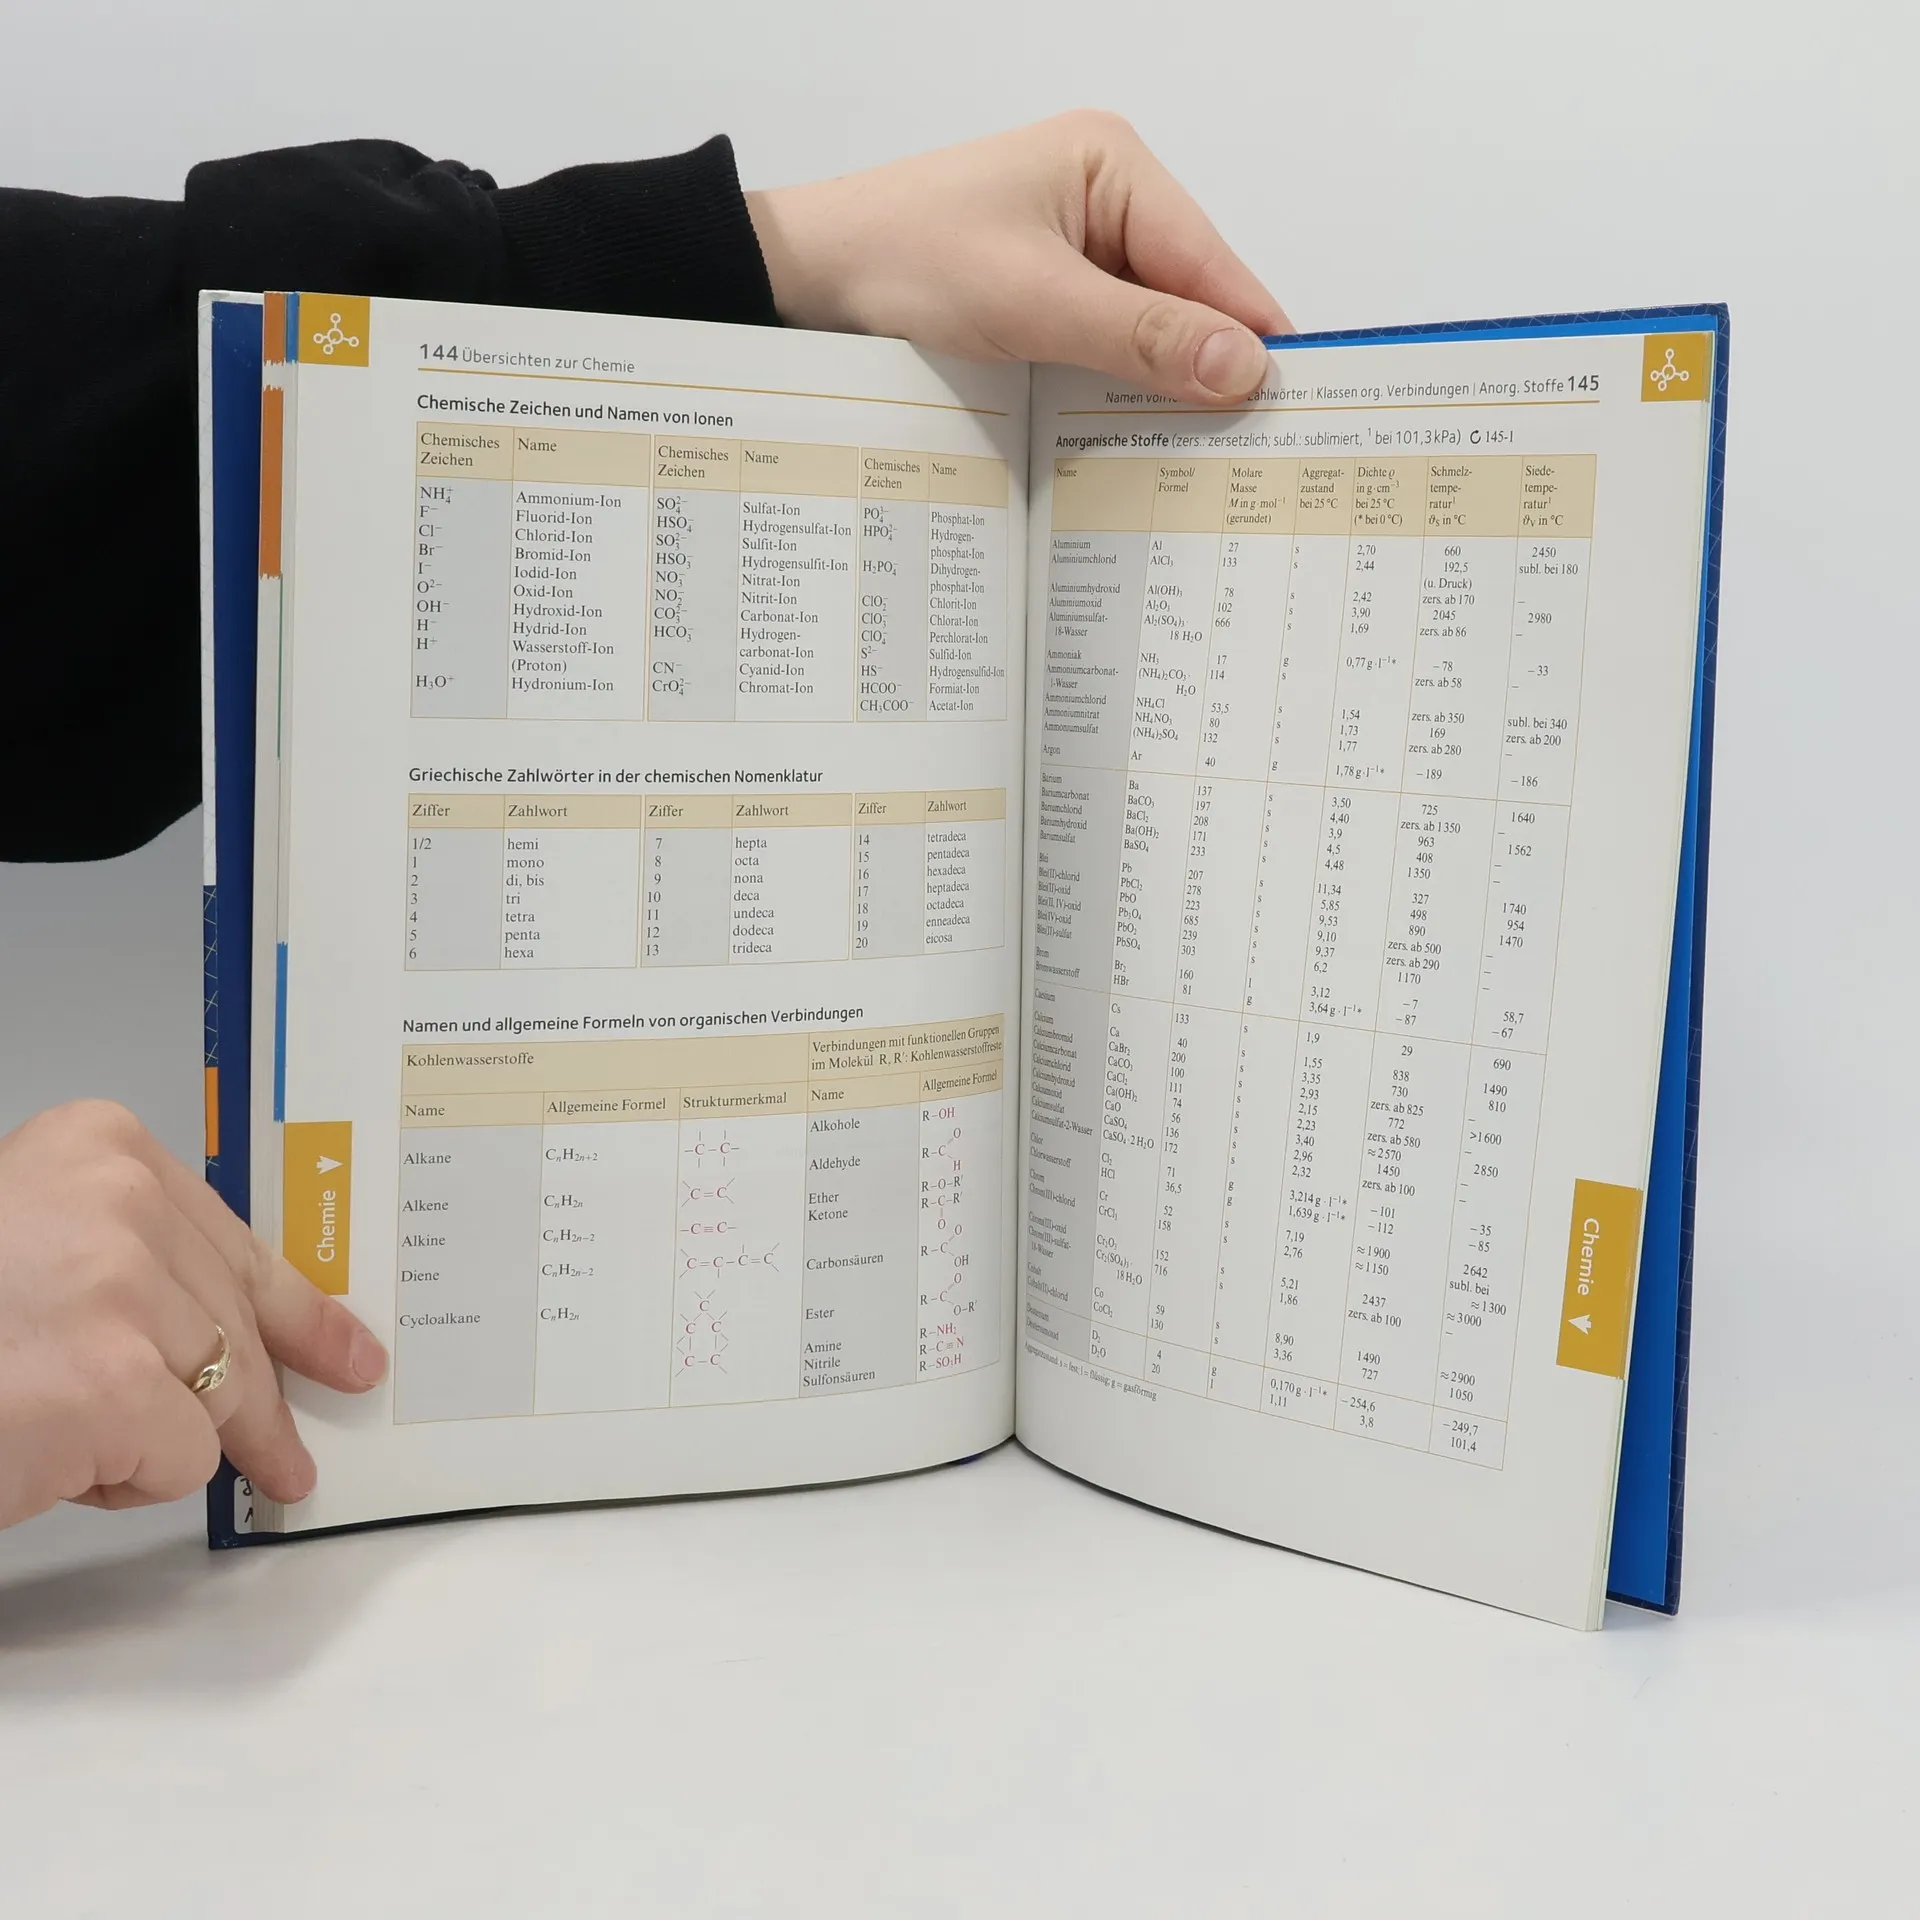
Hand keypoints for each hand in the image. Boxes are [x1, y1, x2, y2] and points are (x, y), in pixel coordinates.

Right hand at [0, 1100, 387, 1528]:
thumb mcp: (34, 1251)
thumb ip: (128, 1266)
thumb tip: (235, 1343)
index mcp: (96, 1148)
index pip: (236, 1242)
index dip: (300, 1313)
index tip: (350, 1353)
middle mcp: (118, 1199)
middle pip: (235, 1325)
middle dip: (259, 1407)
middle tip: (292, 1462)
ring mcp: (119, 1286)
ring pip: (215, 1395)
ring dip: (151, 1444)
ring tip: (67, 1443)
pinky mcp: (111, 1382)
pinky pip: (178, 1457)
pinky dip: (118, 1482)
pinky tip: (46, 1460)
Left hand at [746, 111, 1289, 403]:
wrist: (807, 280)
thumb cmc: (904, 261)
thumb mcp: (1032, 301)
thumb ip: (1140, 335)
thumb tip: (1242, 366)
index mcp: (1113, 166)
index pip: (1212, 263)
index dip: (1251, 338)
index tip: (1293, 411)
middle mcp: (1105, 197)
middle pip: (1189, 298)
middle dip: (1207, 370)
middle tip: (1245, 457)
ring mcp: (1076, 247)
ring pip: (1150, 329)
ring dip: (1160, 386)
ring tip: (1196, 459)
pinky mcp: (1047, 291)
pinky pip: (1107, 344)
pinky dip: (1118, 387)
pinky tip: (1131, 435)